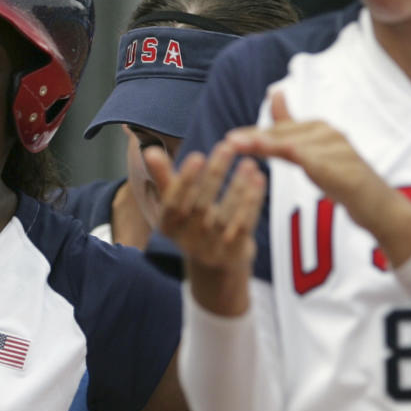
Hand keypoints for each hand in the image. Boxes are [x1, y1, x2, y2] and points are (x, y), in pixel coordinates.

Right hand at [145, 141, 265, 274]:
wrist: (214, 263)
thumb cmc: (192, 221)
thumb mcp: (175, 202)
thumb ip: (164, 176)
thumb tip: (150, 151)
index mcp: (167, 226)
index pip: (173, 202)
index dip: (185, 180)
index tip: (197, 156)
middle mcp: (187, 240)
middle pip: (201, 206)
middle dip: (215, 174)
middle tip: (227, 147)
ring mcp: (212, 248)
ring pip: (225, 216)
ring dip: (238, 187)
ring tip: (249, 162)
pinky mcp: (235, 252)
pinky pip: (245, 224)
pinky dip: (253, 202)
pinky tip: (260, 180)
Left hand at [224, 91, 410, 264]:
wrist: (378, 206)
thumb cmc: (340, 177)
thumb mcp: (310, 153)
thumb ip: (289, 127)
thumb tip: (274, 92)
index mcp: (318, 129)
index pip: (279, 130)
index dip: (253, 135)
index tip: (228, 139)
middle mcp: (329, 133)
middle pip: (285, 135)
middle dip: (256, 138)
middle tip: (229, 142)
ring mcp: (340, 150)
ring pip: (297, 146)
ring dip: (269, 146)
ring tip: (245, 149)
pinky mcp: (347, 170)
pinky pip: (318, 164)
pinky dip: (297, 160)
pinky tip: (280, 160)